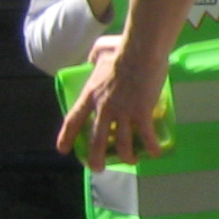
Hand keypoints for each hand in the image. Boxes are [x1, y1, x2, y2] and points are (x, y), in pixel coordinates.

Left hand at [57, 35, 166, 171]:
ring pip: (122, 143)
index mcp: (90, 95)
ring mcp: (123, 113)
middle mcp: (103, 109)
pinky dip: (151, 147)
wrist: (140, 53)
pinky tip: (155, 153)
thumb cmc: (121, 50)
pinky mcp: (142, 114)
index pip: (73, 121)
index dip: (66, 137)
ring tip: (130, 161)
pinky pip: (146, 136)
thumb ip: (94, 57)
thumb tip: (93, 59)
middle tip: (98, 168)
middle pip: (96, 140)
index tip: (64, 150)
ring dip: (126, 156)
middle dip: (96, 158)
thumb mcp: (100, 51)